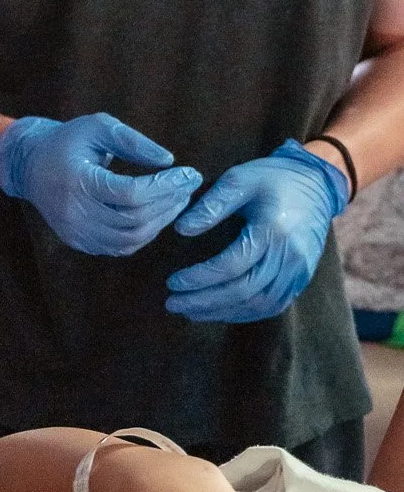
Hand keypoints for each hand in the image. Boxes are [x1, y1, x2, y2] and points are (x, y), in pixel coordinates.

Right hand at [0, 112, 201, 255]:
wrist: (29, 164)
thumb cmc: (67, 141)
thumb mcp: (98, 127)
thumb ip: (134, 141)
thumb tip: (168, 160)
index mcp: (78, 180)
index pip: (131, 194)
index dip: (166, 187)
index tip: (190, 174)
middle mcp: (74, 212)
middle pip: (134, 220)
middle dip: (169, 204)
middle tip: (188, 187)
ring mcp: (75, 231)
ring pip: (129, 239)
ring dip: (160, 222)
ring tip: (176, 201)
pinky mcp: (78, 242)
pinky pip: (118, 248)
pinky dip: (143, 234)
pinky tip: (155, 215)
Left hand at [166, 140, 348, 323]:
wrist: (316, 184)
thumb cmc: (272, 178)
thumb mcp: (239, 180)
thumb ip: (211, 205)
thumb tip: (181, 229)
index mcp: (271, 231)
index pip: (230, 266)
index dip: (199, 278)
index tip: (173, 282)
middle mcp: (289, 256)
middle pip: (243, 291)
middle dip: (205, 301)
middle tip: (173, 303)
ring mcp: (299, 271)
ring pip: (258, 304)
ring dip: (222, 312)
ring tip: (191, 311)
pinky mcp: (302, 278)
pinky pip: (273, 305)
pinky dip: (245, 313)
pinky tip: (220, 311)